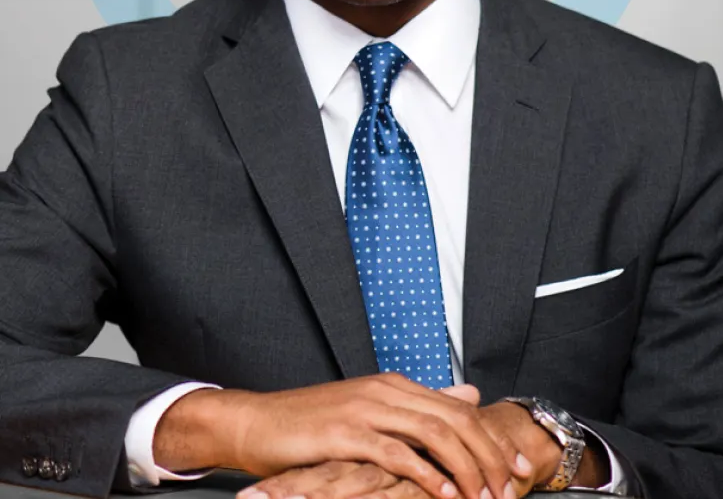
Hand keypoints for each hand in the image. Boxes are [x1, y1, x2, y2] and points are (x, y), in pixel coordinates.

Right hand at [155, 376, 529, 498]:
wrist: (259, 424)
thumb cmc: (313, 424)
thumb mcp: (371, 410)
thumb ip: (419, 405)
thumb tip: (467, 395)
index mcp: (394, 386)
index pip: (456, 409)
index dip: (491, 439)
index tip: (517, 469)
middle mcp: (386, 391)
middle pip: (454, 419)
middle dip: (490, 454)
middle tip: (512, 487)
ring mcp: (367, 410)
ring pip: (434, 433)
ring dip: (466, 468)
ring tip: (485, 497)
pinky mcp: (348, 434)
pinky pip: (398, 453)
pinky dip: (427, 475)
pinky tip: (444, 495)